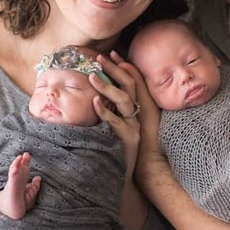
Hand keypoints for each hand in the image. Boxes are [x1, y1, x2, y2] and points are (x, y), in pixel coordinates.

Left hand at [90, 53, 141, 175]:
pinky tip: (94, 102)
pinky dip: (105, 111)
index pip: (132, 81)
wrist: (129, 176)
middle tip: (99, 58)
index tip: (111, 53)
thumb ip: (110, 110)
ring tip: (92, 77)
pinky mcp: (129, 139)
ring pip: (124, 100)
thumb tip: (95, 94)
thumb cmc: (117, 150)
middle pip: (129, 86)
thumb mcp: (115, 126)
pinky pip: (116, 122)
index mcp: (135, 109)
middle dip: (114, 69)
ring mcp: (134, 127)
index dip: (122, 66)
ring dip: (107, 86)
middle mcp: (137, 115)